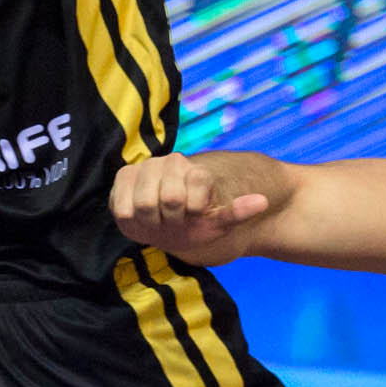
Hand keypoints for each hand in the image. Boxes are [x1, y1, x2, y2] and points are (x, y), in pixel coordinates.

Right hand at [110, 152, 270, 265]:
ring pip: (145, 204)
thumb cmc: (196, 223)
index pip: (197, 190)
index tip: (195, 216)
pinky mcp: (122, 179)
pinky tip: (139, 221)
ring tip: (158, 222)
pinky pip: (122, 208)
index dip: (194, 212)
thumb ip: (238, 213)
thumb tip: (263, 201)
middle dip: (173, 220)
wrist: (169, 224)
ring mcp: (144, 168)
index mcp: (197, 170)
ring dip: (152, 222)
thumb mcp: (219, 223)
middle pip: (171, 200)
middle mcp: (170, 161)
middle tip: (175, 224)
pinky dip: (131, 221)